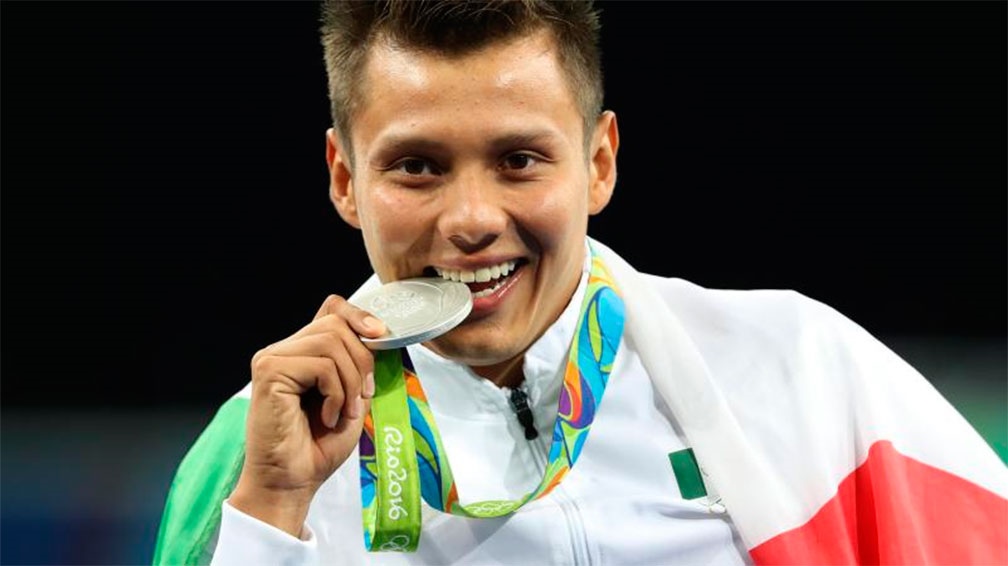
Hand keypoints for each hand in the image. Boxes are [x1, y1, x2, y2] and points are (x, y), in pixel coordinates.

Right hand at [229, 294, 385, 535]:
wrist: (292, 482)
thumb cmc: (317, 447)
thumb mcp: (352, 398)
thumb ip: (359, 365)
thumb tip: (379, 335)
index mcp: (303, 352)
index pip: (332, 308)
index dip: (359, 314)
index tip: (381, 336)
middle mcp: (285, 349)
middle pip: (337, 324)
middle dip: (362, 361)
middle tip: (360, 398)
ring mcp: (273, 357)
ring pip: (332, 342)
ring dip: (351, 381)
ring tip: (343, 412)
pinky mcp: (269, 370)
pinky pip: (322, 365)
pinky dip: (336, 393)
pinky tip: (327, 417)